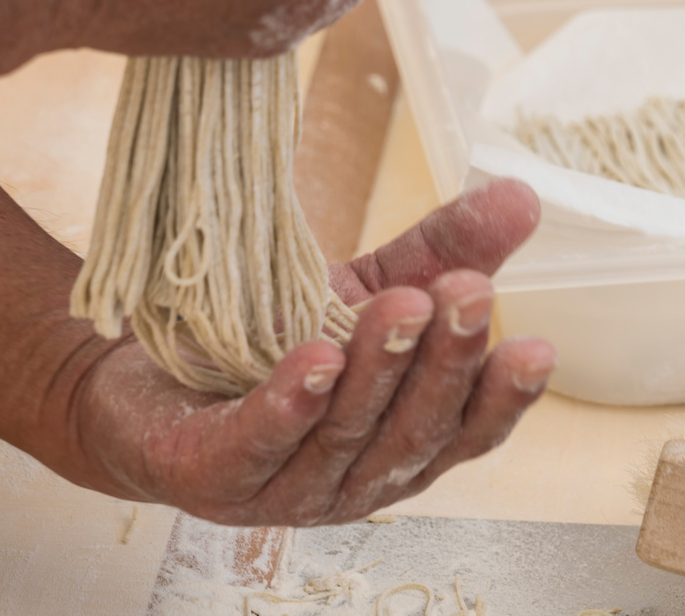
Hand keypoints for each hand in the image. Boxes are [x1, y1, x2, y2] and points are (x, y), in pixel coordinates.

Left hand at [60, 179, 555, 524]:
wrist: (146, 380)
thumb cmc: (275, 343)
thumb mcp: (369, 289)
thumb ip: (443, 251)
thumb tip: (523, 196)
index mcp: (405, 442)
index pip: (468, 431)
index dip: (503, 396)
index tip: (538, 346)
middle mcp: (356, 479)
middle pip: (413, 432)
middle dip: (444, 364)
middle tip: (466, 296)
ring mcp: (284, 487)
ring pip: (343, 436)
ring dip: (376, 372)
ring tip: (397, 308)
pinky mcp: (212, 476)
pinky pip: (257, 444)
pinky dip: (290, 404)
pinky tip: (314, 358)